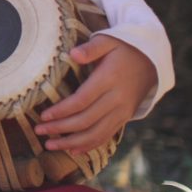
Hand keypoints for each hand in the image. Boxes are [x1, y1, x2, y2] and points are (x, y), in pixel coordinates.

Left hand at [33, 34, 155, 153]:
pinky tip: (72, 150)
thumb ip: (90, 48)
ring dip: (72, 142)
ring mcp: (123, 111)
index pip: (82, 100)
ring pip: (96, 134)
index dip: (62, 111)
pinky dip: (89, 145)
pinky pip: (107, 135)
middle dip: (60, 128)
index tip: (43, 116)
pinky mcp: (125, 117)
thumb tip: (73, 54)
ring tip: (50, 145)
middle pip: (86, 120)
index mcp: (109, 79)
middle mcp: (117, 99)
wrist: (152, 60)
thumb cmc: (123, 48)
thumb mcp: (108, 40)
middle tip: (39, 131)